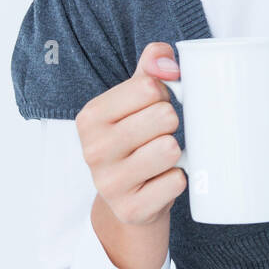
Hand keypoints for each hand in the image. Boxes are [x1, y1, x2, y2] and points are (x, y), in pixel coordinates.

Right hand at [75, 42, 187, 226]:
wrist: (128, 202)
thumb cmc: (135, 143)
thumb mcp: (134, 103)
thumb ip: (148, 70)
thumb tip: (165, 58)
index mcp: (90, 117)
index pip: (148, 87)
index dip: (164, 95)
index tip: (154, 108)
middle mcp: (94, 149)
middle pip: (164, 116)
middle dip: (172, 124)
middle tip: (160, 136)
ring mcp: (110, 183)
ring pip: (171, 149)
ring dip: (176, 154)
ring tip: (161, 160)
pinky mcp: (131, 209)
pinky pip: (176, 182)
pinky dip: (178, 180)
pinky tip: (161, 182)